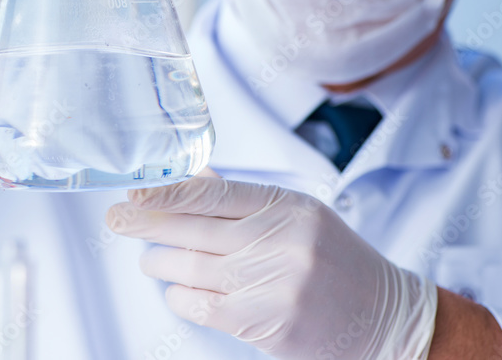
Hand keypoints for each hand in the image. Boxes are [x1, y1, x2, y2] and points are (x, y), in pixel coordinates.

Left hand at [107, 176, 437, 359]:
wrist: (384, 318)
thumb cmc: (336, 262)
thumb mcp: (298, 216)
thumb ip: (243, 199)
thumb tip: (194, 179)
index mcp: (286, 207)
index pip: (211, 193)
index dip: (166, 193)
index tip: (135, 192)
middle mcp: (280, 240)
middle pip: (194, 228)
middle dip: (146, 223)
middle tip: (117, 218)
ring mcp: (273, 283)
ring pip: (191, 266)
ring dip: (159, 261)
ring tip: (149, 257)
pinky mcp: (267, 323)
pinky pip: (202, 304)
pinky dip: (180, 295)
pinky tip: (176, 288)